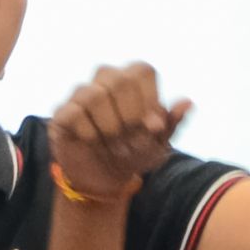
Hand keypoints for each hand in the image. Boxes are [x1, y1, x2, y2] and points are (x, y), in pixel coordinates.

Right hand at [50, 62, 191, 198]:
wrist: (105, 178)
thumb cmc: (135, 153)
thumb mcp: (160, 144)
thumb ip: (172, 123)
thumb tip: (187, 102)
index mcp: (133, 79)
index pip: (141, 71)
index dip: (148, 100)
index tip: (151, 127)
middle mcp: (106, 79)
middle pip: (118, 80)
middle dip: (129, 117)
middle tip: (130, 139)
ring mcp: (81, 94)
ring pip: (94, 96)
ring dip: (108, 127)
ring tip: (111, 143)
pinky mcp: (62, 113)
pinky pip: (74, 113)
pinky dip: (88, 133)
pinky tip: (92, 142)